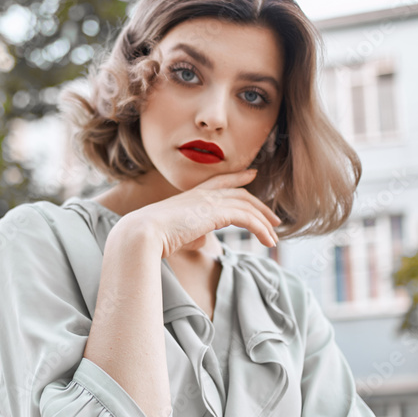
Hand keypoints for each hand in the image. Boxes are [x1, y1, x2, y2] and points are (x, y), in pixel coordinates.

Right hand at [119, 168, 281, 257]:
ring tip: (274, 239)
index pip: (220, 182)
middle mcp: (202, 194)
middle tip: (274, 218)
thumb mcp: (177, 234)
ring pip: (247, 207)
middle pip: (240, 194)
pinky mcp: (215, 213)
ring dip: (264, 223)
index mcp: (191, 196)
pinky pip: (246, 218)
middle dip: (259, 206)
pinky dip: (261, 229)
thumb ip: (194, 234)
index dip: (238, 177)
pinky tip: (269, 241)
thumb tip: (206, 240)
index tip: (252, 174)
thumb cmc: (153, 237)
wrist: (143, 234)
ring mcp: (209, 201)